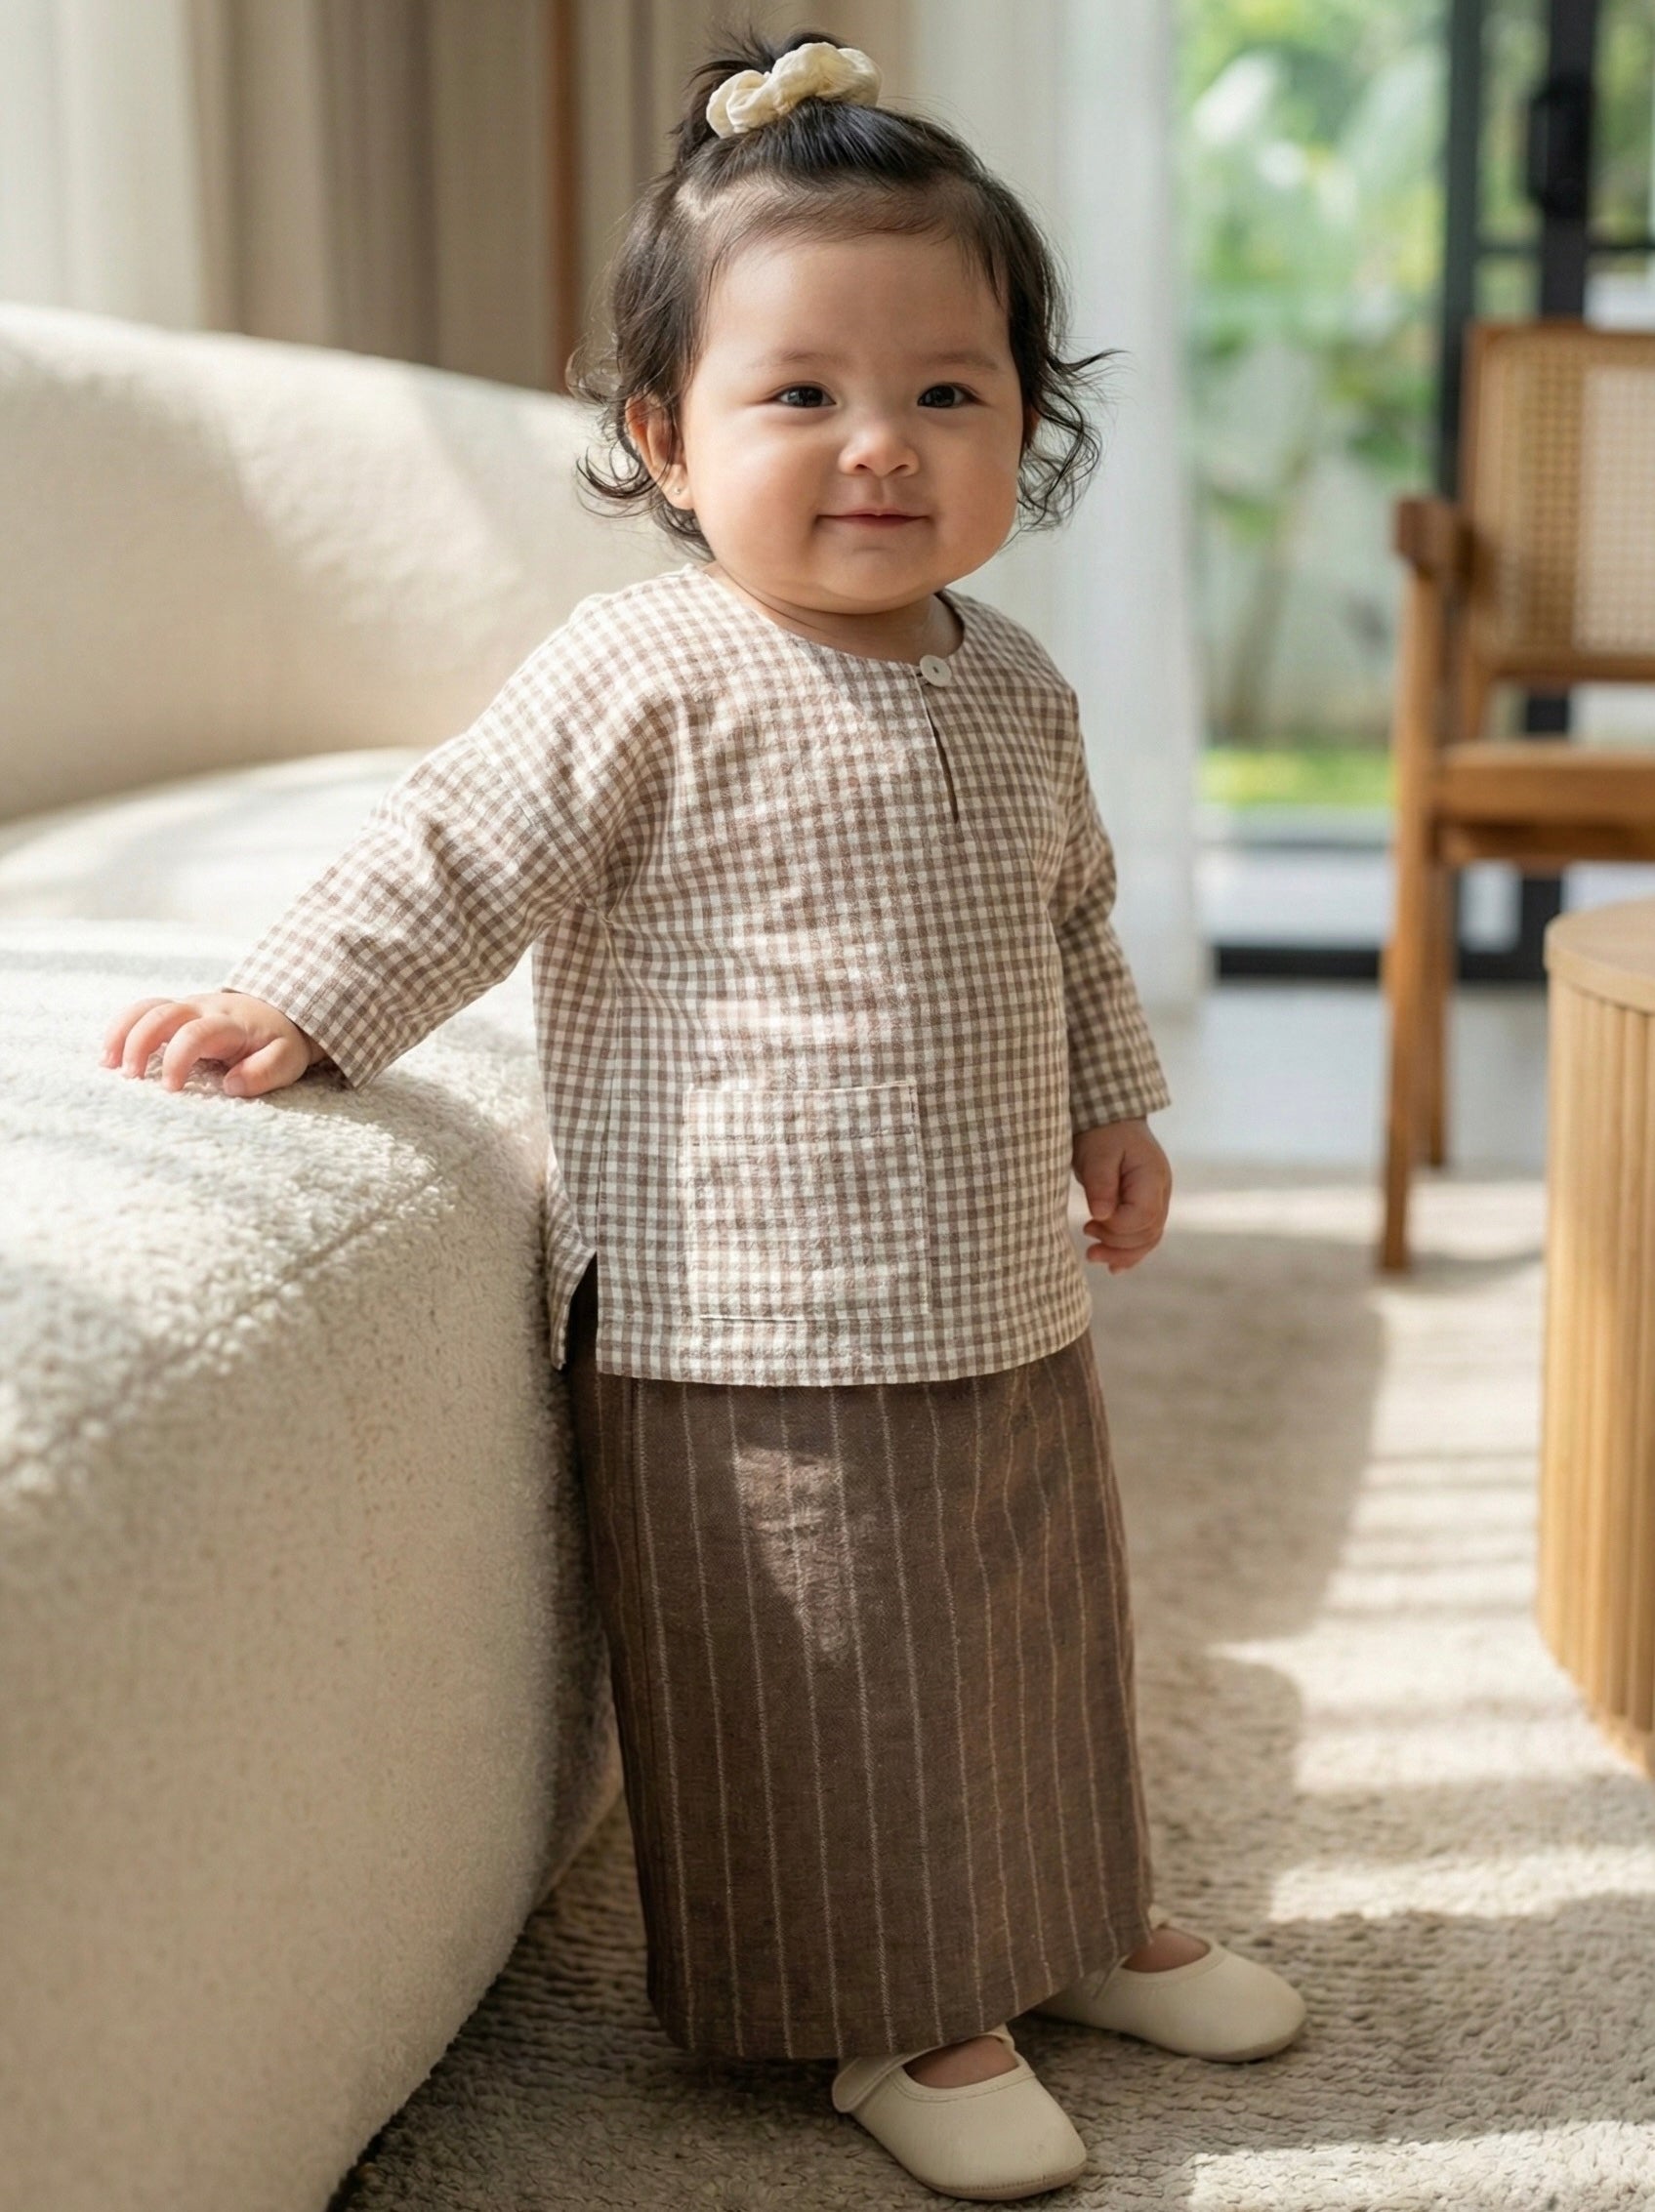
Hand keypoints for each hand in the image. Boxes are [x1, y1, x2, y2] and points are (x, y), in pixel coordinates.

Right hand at [101, 989, 323, 1097]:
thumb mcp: (287, 1060)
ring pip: (145, 1007)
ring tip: (107, 1064)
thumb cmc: (279, 1042)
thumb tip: (231, 1085)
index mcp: (229, 1023)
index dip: (178, 1059)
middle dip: (140, 1043)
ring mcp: (185, 1006)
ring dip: (122, 1033)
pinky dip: (121, 1028)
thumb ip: (265, 1072)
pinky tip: (109, 1055)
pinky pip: (142, 1010)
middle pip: (161, 1014)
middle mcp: (202, 1008)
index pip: (195, 1034)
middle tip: (130, 1077)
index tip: (171, 1089)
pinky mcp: (174, 1010)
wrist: (280, 1012)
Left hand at [1073, 1117, 1170, 1273]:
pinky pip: (1144, 1236)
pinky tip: (1113, 1265)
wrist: (1111, 1120)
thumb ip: (1101, 1184)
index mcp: (1152, 1177)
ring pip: (1149, 1239)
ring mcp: (1158, 1200)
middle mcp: (1161, 1192)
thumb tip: (1103, 1215)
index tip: (1090, 1221)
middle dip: (1117, 1244)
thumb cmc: (1103, 1134)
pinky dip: (1130, 1252)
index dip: (1116, 1228)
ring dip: (1122, 1253)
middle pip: (1148, 1233)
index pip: (1142, 1217)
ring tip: (1093, 1255)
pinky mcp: (1146, 1206)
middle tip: (1086, 1234)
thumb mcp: (1097, 1155)